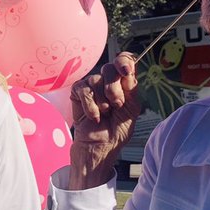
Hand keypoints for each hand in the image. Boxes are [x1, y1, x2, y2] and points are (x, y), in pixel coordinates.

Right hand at [67, 53, 141, 188]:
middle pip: (110, 68)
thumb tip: (129, 68)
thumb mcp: (131, 110)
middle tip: (116, 105)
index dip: (124, 61)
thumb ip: (131, 88)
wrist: (100, 148)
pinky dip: (90, 105)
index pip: (124, 60)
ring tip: (105, 114)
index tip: (126, 72)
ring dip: (103, 101)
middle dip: (114, 88)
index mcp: (123, 83)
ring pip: (96, 79)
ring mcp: (91, 87)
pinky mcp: (77, 94)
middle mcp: (107, 82)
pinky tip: (94, 116)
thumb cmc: (116, 132)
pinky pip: (83, 90)